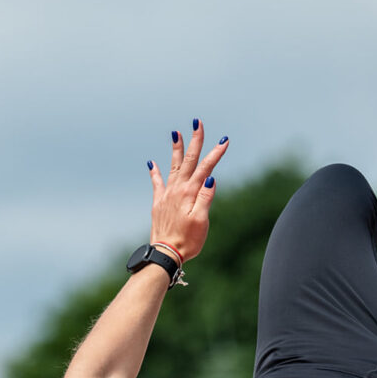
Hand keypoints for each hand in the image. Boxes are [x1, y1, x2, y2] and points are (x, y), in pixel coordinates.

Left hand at [147, 119, 227, 261]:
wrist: (165, 254)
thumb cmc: (187, 241)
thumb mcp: (201, 220)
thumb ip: (205, 198)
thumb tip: (210, 178)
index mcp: (190, 193)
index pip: (205, 168)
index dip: (215, 153)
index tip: (224, 140)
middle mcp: (177, 190)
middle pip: (189, 161)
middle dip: (195, 141)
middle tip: (197, 122)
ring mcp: (167, 196)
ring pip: (173, 167)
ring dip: (176, 150)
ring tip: (176, 133)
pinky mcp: (159, 204)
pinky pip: (157, 183)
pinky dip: (155, 172)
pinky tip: (152, 163)